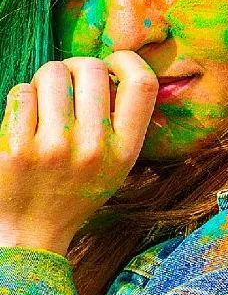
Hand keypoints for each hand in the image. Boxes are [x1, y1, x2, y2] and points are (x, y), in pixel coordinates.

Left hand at [0, 52, 157, 255]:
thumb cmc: (74, 188)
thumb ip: (122, 121)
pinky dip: (22, 97)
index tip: (111, 65)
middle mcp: (94, 149)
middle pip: (92, 68)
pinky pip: (22, 91)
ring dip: (45, 80)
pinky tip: (24, 120)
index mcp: (124, 151)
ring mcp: (55, 148)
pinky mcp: (18, 148)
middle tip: (66, 85)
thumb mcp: (115, 165)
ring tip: (43, 102)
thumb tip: (113, 67)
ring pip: (53, 72)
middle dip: (75, 68)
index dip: (126, 61)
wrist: (30, 233)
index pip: (142, 84)